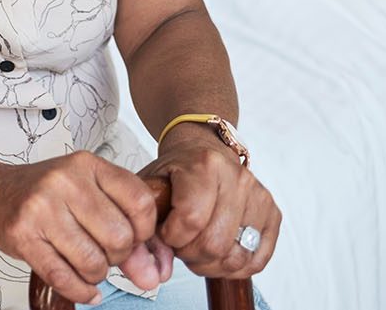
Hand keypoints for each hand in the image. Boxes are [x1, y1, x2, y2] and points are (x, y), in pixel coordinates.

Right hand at [0, 152, 162, 305]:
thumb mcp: (85, 197)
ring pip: (93, 261)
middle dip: (118, 257)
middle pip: (120, 237)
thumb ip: (124, 231)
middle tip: (103, 253)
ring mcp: (41, 207)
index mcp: (86, 164)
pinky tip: (83, 288)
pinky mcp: (22, 234)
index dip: (145, 230)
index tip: (134, 237)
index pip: (140, 201)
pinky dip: (80, 291)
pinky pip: (64, 277)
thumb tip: (151, 275)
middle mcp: (64, 181)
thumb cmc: (40, 193)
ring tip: (85, 265)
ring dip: (96, 274)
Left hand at [139, 124, 280, 278]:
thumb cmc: (176, 171)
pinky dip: (234, 268)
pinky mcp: (273, 214)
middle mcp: (238, 178)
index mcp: (205, 164)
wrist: (201, 151)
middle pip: (215, 243)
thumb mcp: (151, 182)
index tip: (164, 233)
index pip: (191, 219)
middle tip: (180, 246)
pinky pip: (257, 260)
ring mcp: (259, 197)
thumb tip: (154, 258)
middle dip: (190, 254)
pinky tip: (217, 257)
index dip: (172, 237)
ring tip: (196, 250)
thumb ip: (146, 216)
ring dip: (211, 264)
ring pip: (237, 256)